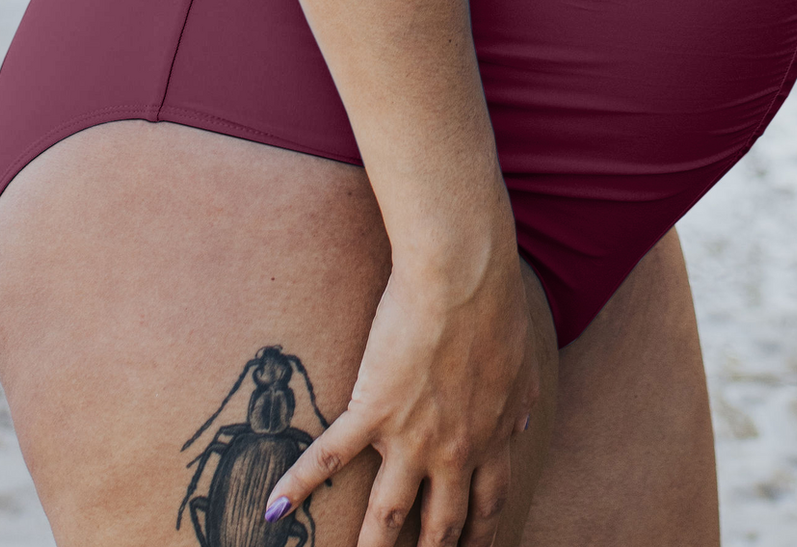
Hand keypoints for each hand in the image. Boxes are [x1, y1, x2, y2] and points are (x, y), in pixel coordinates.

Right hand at [264, 245, 537, 546]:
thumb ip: (518, 403)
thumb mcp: (523, 364)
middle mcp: (453, 451)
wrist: (465, 276)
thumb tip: (519, 426)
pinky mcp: (373, 409)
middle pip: (440, 527)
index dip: (476, 538)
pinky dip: (298, 484)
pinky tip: (274, 509)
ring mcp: (411, 436)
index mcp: (491, 439)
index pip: (485, 508)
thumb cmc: (498, 308)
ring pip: (386, 517)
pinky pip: (330, 457)